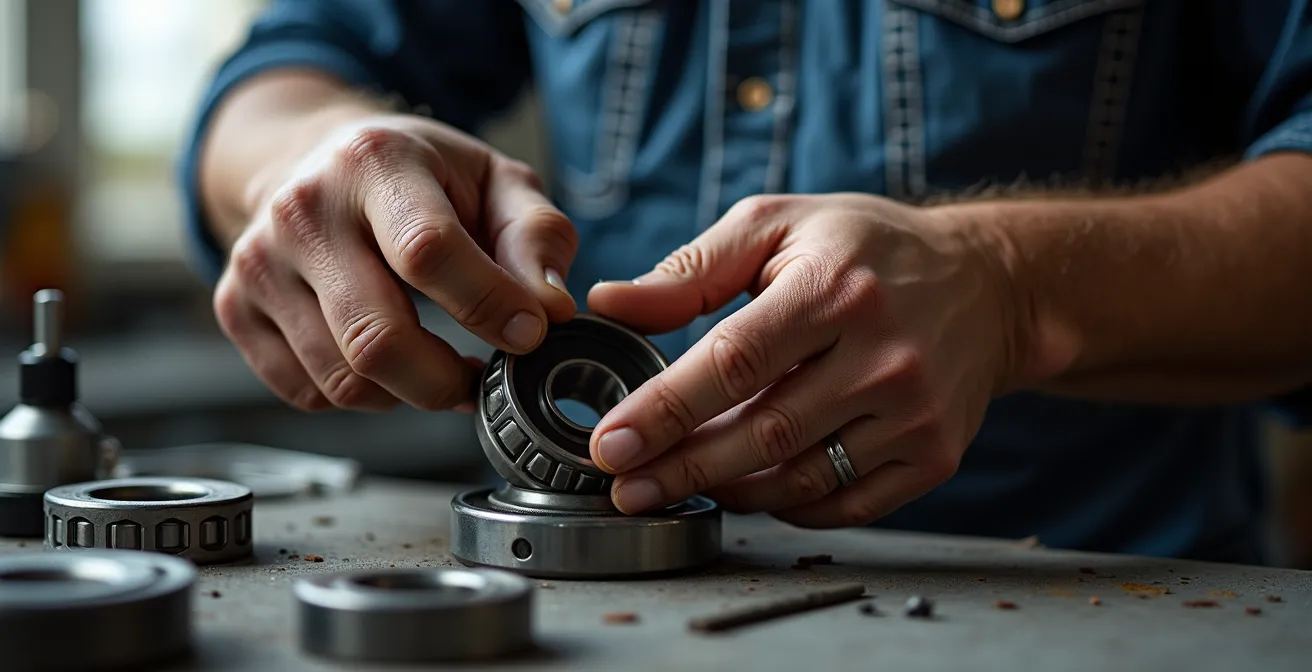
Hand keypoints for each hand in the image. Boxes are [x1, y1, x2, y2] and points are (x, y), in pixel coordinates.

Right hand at [213, 113, 576, 411]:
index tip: (529, 334)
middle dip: (446, 380)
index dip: (488, 306)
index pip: (428, 251)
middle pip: (377, 337)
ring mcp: (258, 262)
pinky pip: (307, 391)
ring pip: (342, 378)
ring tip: (439, 368)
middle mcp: (303, 209)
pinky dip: (359, 396)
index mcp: (374, 162)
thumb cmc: (419, 176)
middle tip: (480, 379)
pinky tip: (386, 364)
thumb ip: (536, 237)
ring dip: (407, 393)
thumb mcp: (496, 181)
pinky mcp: (235, 307)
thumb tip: (549, 308)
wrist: (317, 158)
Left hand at [586, 193, 1023, 526]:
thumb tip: (610, 304)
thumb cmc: (865, 248)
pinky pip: (847, 504)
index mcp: (834, 289)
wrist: (986, 284)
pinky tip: (749, 489)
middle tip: (624, 486)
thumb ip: (691, 269)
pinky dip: (788, 507)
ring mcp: (915, 414)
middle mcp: (884, 357)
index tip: (610, 444)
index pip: (734, 362)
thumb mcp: (777, 225)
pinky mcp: (935, 454)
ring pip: (801, 479)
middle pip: (764, 433)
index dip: (665, 410)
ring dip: (729, 490)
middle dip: (682, 467)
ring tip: (677, 483)